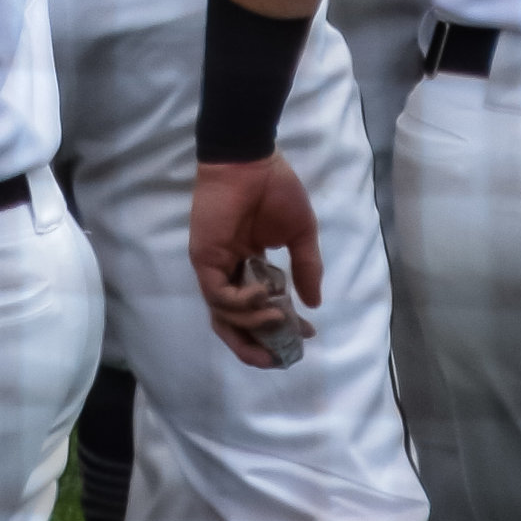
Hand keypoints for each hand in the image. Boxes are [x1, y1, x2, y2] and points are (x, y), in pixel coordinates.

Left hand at [189, 154, 322, 368]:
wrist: (251, 161)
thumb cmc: (275, 189)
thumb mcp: (300, 234)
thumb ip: (305, 268)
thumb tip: (314, 303)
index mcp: (250, 264)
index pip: (258, 309)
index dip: (279, 328)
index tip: (307, 334)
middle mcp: (229, 270)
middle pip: (232, 322)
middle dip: (252, 346)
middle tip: (276, 360)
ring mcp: (215, 266)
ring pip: (223, 316)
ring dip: (252, 326)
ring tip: (278, 318)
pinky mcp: (205, 259)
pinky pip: (218, 296)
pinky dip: (240, 305)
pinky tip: (263, 297)